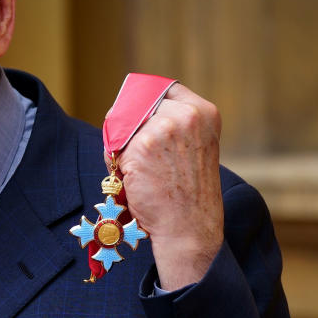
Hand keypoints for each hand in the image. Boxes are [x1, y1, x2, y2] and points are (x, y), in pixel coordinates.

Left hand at [112, 83, 223, 290]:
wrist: (189, 227)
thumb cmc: (186, 192)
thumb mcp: (192, 147)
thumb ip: (172, 124)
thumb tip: (127, 109)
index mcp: (204, 112)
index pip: (164, 90)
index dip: (144, 104)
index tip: (136, 117)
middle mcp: (186, 115)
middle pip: (138, 104)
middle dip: (128, 126)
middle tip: (133, 151)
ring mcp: (163, 128)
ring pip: (123, 125)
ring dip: (121, 146)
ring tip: (137, 170)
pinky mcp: (141, 145)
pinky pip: (113, 145)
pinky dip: (115, 162)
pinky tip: (131, 178)